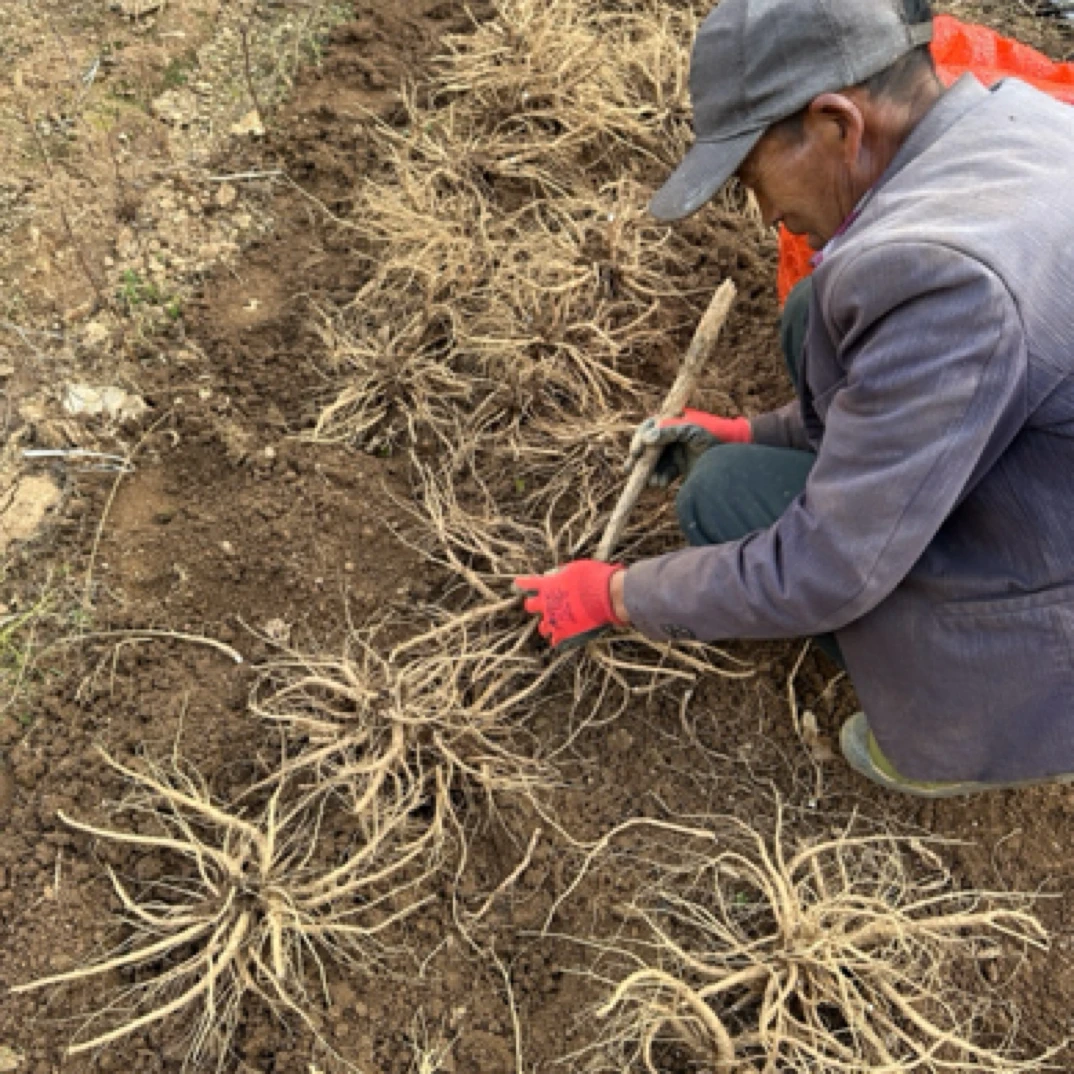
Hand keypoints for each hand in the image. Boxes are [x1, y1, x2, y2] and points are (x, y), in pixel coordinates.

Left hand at [514, 560, 624, 649]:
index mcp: (548, 585)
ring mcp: (555, 620)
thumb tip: (558, 575)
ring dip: (546, 625)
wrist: (607, 596)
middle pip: (531, 606)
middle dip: (533, 605)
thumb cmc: (594, 578)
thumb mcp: (575, 568)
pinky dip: (558, 639)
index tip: (518, 583)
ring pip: (542, 627)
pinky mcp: (565, 633)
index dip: (522, 583)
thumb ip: (563, 573)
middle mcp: (547, 603)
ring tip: (550, 626)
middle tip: (539, 605)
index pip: (529, 583)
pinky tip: (559, 640)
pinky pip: (556, 640)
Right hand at [627, 409, 751, 486]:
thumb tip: (648, 438)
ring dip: (649, 471)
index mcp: (673, 422)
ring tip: (653, 482)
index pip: (649, 427)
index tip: (637, 452)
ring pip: (654, 462)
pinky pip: (664, 472)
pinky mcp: (680, 466)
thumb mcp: (692, 431)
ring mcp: (675, 452)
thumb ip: (670, 431)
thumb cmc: (714, 436)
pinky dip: (660, 478)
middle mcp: (671, 436)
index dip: (640, 439)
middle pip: (648, 446)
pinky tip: (660, 484)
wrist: (733, 455)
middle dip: (638, 459)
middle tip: (630, 469)